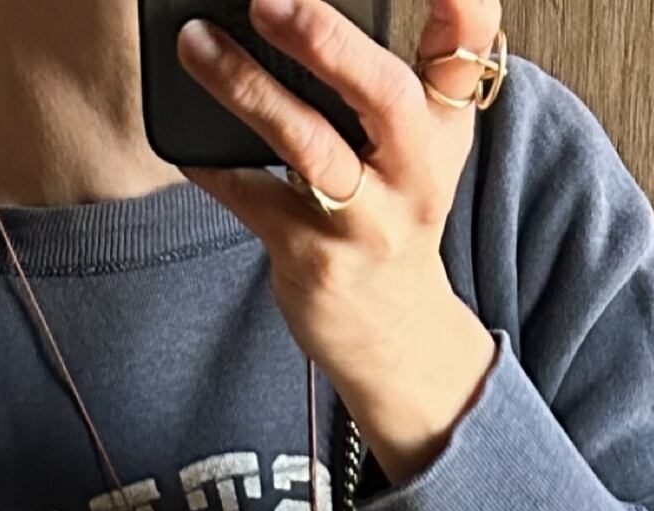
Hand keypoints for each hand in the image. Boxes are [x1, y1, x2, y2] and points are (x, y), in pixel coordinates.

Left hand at [176, 0, 502, 479]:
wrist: (392, 334)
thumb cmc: (390, 212)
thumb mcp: (417, 144)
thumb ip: (389, 70)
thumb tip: (297, 4)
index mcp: (443, 128)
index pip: (467, 53)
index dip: (462, 5)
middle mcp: (415, 173)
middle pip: (386, 98)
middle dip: (328, 43)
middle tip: (268, 2)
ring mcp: (366, 221)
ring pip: (310, 148)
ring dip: (249, 90)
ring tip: (196, 43)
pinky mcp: (314, 259)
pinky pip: (253, 198)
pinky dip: (214, 164)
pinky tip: (186, 137)